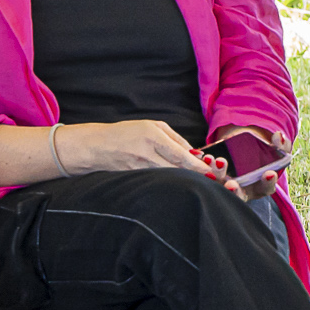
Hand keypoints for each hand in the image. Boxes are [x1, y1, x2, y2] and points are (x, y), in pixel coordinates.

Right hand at [58, 119, 220, 177]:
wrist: (96, 147)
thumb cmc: (126, 133)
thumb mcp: (152, 126)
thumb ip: (176, 139)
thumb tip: (196, 154)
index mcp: (153, 137)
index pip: (181, 155)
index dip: (198, 166)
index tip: (212, 171)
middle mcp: (147, 154)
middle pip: (178, 170)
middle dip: (196, 175)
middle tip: (213, 179)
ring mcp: (141, 169)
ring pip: (170, 178)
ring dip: (186, 181)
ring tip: (200, 182)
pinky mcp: (136, 178)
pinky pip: (159, 182)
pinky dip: (172, 183)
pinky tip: (180, 184)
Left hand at [204, 125, 293, 199]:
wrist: (247, 147)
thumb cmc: (265, 153)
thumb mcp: (276, 149)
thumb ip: (281, 144)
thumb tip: (278, 136)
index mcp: (261, 186)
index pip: (266, 188)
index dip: (268, 182)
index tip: (268, 173)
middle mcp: (243, 190)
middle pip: (239, 195)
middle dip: (234, 191)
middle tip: (231, 184)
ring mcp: (227, 186)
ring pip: (220, 187)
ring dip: (216, 176)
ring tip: (216, 161)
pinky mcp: (214, 179)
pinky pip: (207, 177)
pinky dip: (204, 167)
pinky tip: (204, 156)